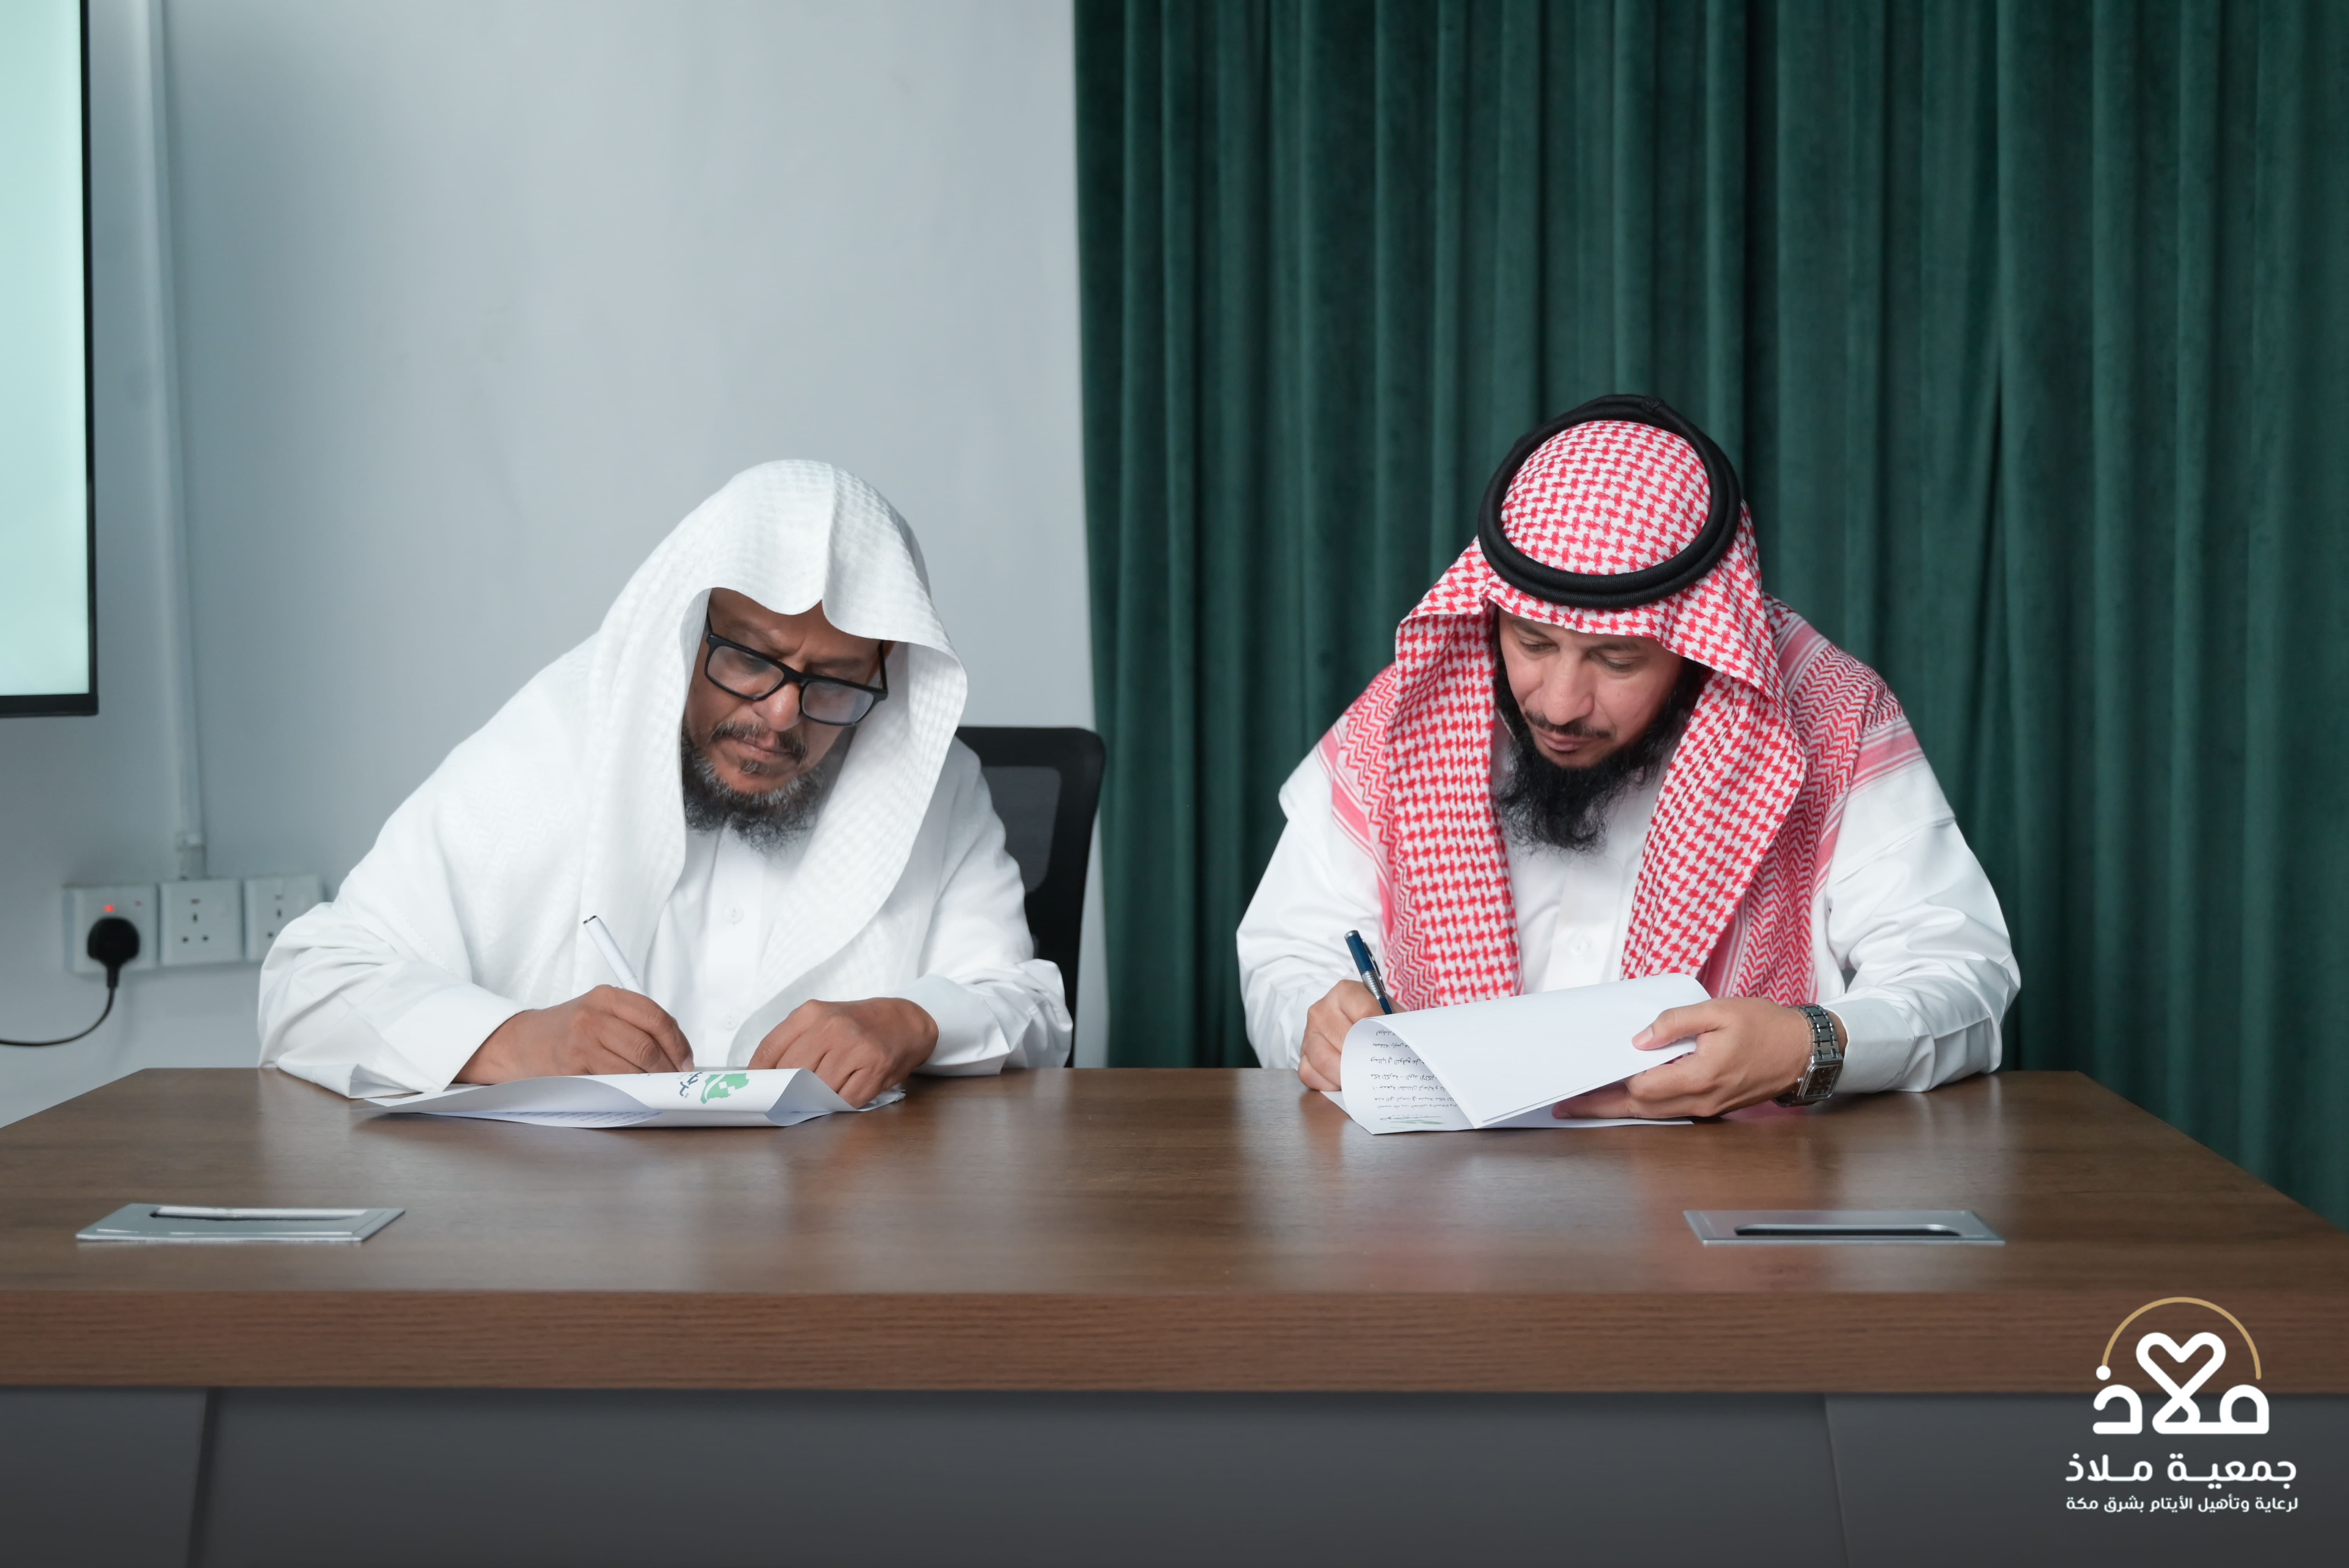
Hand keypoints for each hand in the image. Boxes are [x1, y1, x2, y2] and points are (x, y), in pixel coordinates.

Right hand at [458, 986, 692, 1081]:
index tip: (686, 1059)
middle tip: (675, 1078)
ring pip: (632, 1066)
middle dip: (668, 1067)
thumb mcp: (598, 1011)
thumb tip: (675, 1049)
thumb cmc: (566, 1030)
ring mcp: (581, 1042)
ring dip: (651, 1081)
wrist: (520, 1042)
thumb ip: (633, 1022)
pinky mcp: (571, 1067)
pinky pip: (612, 1082)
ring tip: (656, 1085)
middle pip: (647, 1045)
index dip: (678, 1042)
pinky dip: (629, 1090)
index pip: (656, 1017)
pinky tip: (633, 1091)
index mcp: (606, 997)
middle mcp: (593, 1015)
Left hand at [749, 997, 937, 1107]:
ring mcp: (854, 1047)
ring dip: (818, 1098)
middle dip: (789, 1089)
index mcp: (811, 1013)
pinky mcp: (874, 1067)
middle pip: (792, 1073)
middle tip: (793, 1095)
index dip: (759, 1075)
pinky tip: (848, 1088)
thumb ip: (793, 1042)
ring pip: (818, 1090)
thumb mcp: (821, 1019)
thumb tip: (764, 1076)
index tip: (755, 1089)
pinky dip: (842, 1102)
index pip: (770, 1049)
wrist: (904, 1021)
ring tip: (829, 1087)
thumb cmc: (858, 1024)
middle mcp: (832, 1027)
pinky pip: (845, 1100)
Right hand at [1298, 979, 1385, 1091]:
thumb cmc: (1372, 1018)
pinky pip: (1310, 1074)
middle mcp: (1322, 1010)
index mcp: (1345, 992)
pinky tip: (1343, 1082)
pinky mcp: (1302, 1054)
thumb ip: (1396, 1022)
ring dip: (1346, 1074)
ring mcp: (1309, 1032)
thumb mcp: (1387, 1011)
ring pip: (1324, 1059)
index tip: (1394, 1046)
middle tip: (1380, 1070)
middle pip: (1345, 1039)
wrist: (1348, 1021)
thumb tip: (1405, 1043)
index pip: (1364, 1012)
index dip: (1381, 1033)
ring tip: (1362, 1080)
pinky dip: (1328, 1083)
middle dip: (1364, 1058)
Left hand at [1553, 997, 1837, 1119]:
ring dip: (1621, 1110)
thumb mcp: (1719, 1011)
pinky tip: (1628, 1098)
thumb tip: (1640, 1038)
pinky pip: (1671, 1112)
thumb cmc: (1765, 1026)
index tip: (1581, 1086)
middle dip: (1603, 1108)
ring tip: (1589, 1105)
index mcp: (1701, 1075)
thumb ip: (1676, 1023)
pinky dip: (1645, 1107)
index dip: (1609, 1087)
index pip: (1643, 1087)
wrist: (1803, 1051)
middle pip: (1642, 1108)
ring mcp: (1708, 1107)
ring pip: (1655, 1115)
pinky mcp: (1713, 1107)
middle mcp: (1702, 1099)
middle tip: (1568, 1108)